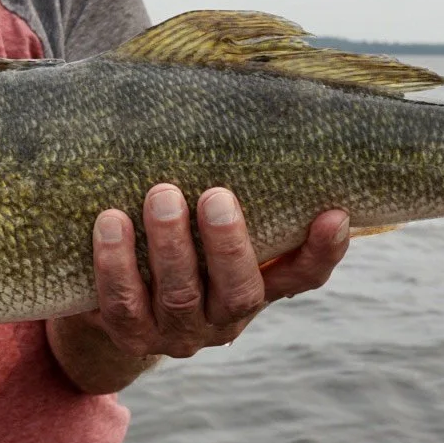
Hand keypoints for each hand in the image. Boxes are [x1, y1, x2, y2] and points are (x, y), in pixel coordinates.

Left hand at [88, 184, 348, 358]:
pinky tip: (110, 221)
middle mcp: (224, 318)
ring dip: (170, 246)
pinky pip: (121, 303)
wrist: (116, 302)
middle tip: (215, 194)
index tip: (333, 214)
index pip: (303, 277)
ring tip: (161, 195)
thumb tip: (250, 108)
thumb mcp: (209, 224)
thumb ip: (238, 191)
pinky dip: (115, 263)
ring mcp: (177, 332)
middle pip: (239, 291)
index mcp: (258, 288)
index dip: (322, 252)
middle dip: (227, 244)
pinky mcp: (129, 334)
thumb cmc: (176, 243)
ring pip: (180, 297)